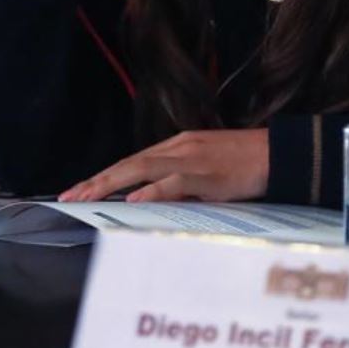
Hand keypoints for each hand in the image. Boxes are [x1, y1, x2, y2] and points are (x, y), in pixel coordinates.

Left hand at [59, 129, 269, 202]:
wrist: (279, 153)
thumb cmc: (245, 164)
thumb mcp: (205, 170)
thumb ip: (180, 182)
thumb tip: (154, 199)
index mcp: (177, 147)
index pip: (131, 162)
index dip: (104, 177)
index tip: (80, 190)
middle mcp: (178, 148)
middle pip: (128, 164)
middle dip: (96, 181)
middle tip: (69, 197)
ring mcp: (191, 159)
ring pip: (141, 169)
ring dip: (110, 183)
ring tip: (87, 197)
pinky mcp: (207, 173)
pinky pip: (174, 182)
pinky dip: (153, 190)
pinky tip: (134, 200)